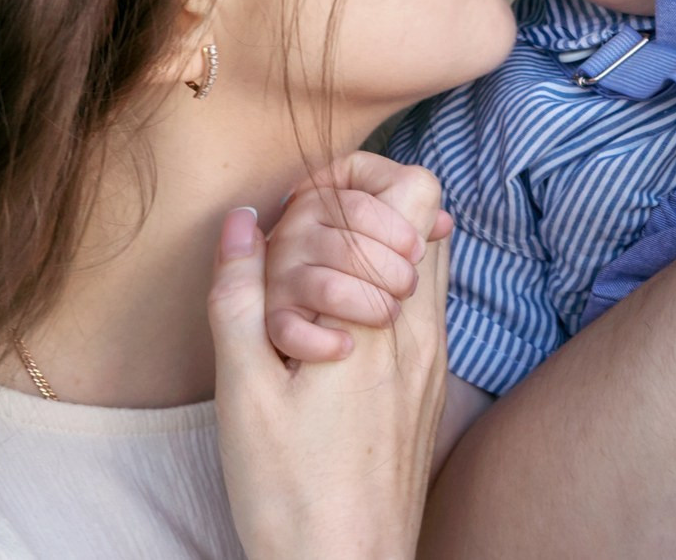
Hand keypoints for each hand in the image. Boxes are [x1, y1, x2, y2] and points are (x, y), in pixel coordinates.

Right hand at [209, 174, 451, 559]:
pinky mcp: (433, 388)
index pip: (412, 194)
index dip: (354, 181)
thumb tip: (243, 219)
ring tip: (312, 287)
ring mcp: (437, 359)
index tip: (299, 207)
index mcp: (381, 320)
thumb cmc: (290, 495)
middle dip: (365, 207)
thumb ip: (239, 296)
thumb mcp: (243, 393)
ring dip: (375, 251)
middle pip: (430, 215)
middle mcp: (425, 330)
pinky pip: (425, 307)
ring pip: (430, 261)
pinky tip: (333, 333)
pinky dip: (385, 294)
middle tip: (303, 239)